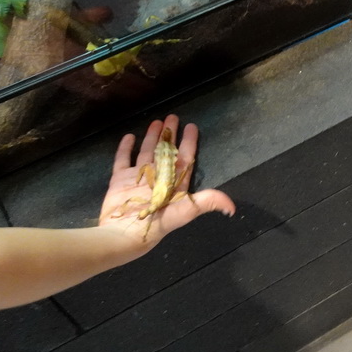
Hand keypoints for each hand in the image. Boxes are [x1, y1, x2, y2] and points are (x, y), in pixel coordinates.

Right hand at [98, 114, 235, 245]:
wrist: (125, 233)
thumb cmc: (157, 221)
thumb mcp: (187, 210)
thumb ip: (208, 202)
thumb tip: (232, 208)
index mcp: (174, 185)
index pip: (185, 159)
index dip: (189, 143)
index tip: (192, 126)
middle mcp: (157, 180)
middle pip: (166, 152)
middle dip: (170, 135)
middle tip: (173, 117)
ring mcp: (137, 179)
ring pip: (146, 153)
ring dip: (152, 138)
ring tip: (156, 121)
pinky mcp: (119, 181)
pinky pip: (122, 161)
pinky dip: (126, 149)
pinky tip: (130, 136)